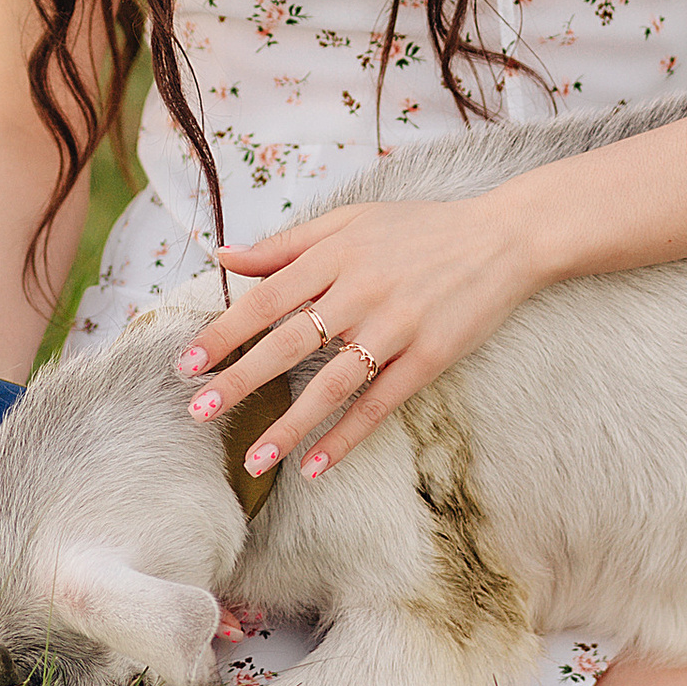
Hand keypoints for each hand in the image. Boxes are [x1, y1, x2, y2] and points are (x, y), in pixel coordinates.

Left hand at [173, 192, 538, 482]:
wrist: (501, 238)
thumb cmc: (420, 228)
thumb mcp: (350, 220)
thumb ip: (286, 243)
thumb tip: (224, 256)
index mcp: (336, 253)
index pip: (266, 298)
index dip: (223, 332)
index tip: (185, 363)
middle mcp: (360, 289)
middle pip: (289, 342)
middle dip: (241, 380)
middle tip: (199, 412)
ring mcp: (396, 326)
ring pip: (331, 384)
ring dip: (289, 425)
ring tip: (253, 459)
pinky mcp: (428, 357)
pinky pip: (379, 404)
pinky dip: (347, 437)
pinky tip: (317, 465)